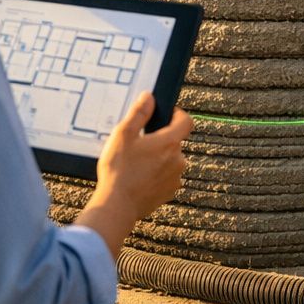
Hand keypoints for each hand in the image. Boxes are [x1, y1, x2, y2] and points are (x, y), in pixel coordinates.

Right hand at [77, 94, 193, 260]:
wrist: (117, 206)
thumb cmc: (119, 169)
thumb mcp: (123, 135)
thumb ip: (139, 113)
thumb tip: (149, 97)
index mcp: (170, 142)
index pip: (186, 121)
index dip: (177, 115)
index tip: (166, 115)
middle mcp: (178, 160)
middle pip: (175, 142)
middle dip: (160, 140)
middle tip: (139, 144)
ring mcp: (175, 178)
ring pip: (170, 160)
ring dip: (159, 159)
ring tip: (136, 164)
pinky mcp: (169, 192)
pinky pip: (166, 177)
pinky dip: (156, 175)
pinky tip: (139, 178)